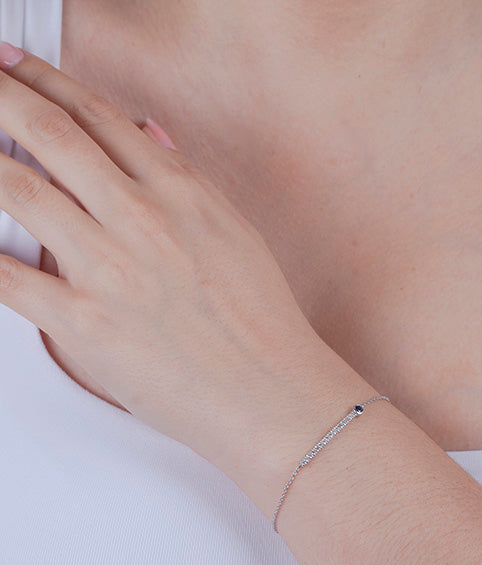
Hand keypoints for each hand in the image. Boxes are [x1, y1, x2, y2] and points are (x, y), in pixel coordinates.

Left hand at [0, 44, 355, 514]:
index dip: (47, 81)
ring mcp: (109, 268)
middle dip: (0, 97)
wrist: (271, 394)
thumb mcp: (235, 234)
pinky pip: (7, 276)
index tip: (17, 69)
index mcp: (179, 192)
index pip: (98, 117)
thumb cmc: (261, 325)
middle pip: (50, 134)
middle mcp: (140, 218)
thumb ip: (187, 181)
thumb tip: (147, 136)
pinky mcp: (83, 322)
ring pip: (18, 188)